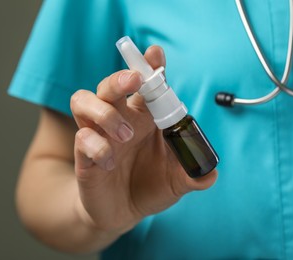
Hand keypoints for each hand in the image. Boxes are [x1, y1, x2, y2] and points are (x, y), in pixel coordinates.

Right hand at [70, 45, 217, 236]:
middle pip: (110, 85)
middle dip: (120, 77)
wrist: (123, 213)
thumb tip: (211, 172)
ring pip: (84, 100)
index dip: (148, 66)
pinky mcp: (84, 156)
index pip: (145, 85)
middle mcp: (119, 120)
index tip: (155, 53)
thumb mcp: (176, 180)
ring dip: (105, 112)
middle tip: (135, 82)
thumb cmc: (150, 186)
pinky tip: (110, 163)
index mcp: (144, 118)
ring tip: (125, 136)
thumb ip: (194, 175)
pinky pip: (81, 138)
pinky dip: (95, 146)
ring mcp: (99, 136)